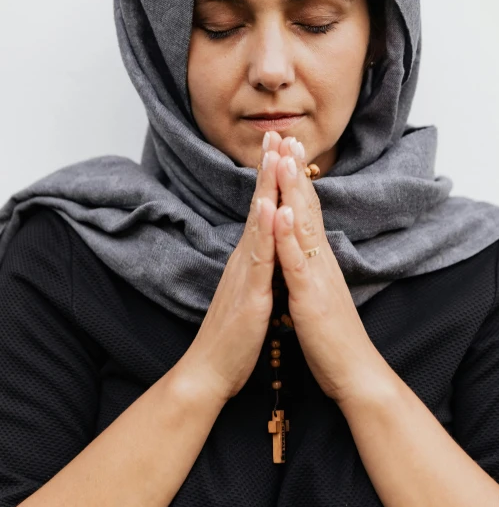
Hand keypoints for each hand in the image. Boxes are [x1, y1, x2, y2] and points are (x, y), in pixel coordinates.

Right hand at [178, 134, 282, 402]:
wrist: (209, 372)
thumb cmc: (233, 336)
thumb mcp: (250, 293)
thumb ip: (257, 268)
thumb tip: (265, 248)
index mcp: (250, 260)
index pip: (263, 211)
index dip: (271, 180)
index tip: (281, 149)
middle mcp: (245, 259)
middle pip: (259, 206)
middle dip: (269, 170)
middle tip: (276, 134)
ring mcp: (246, 274)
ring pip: (258, 224)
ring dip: (266, 188)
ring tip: (273, 156)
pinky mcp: (250, 294)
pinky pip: (259, 258)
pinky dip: (264, 231)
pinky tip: (267, 207)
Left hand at [264, 135, 381, 404]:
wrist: (354, 372)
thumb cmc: (332, 336)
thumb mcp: (317, 293)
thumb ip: (310, 267)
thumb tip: (302, 249)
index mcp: (317, 259)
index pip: (305, 211)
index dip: (295, 180)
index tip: (286, 150)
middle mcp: (319, 259)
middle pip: (306, 207)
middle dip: (294, 170)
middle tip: (286, 136)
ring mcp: (317, 275)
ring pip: (302, 224)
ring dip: (292, 189)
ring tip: (283, 157)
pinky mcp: (311, 296)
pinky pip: (297, 261)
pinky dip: (289, 234)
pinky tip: (283, 210)